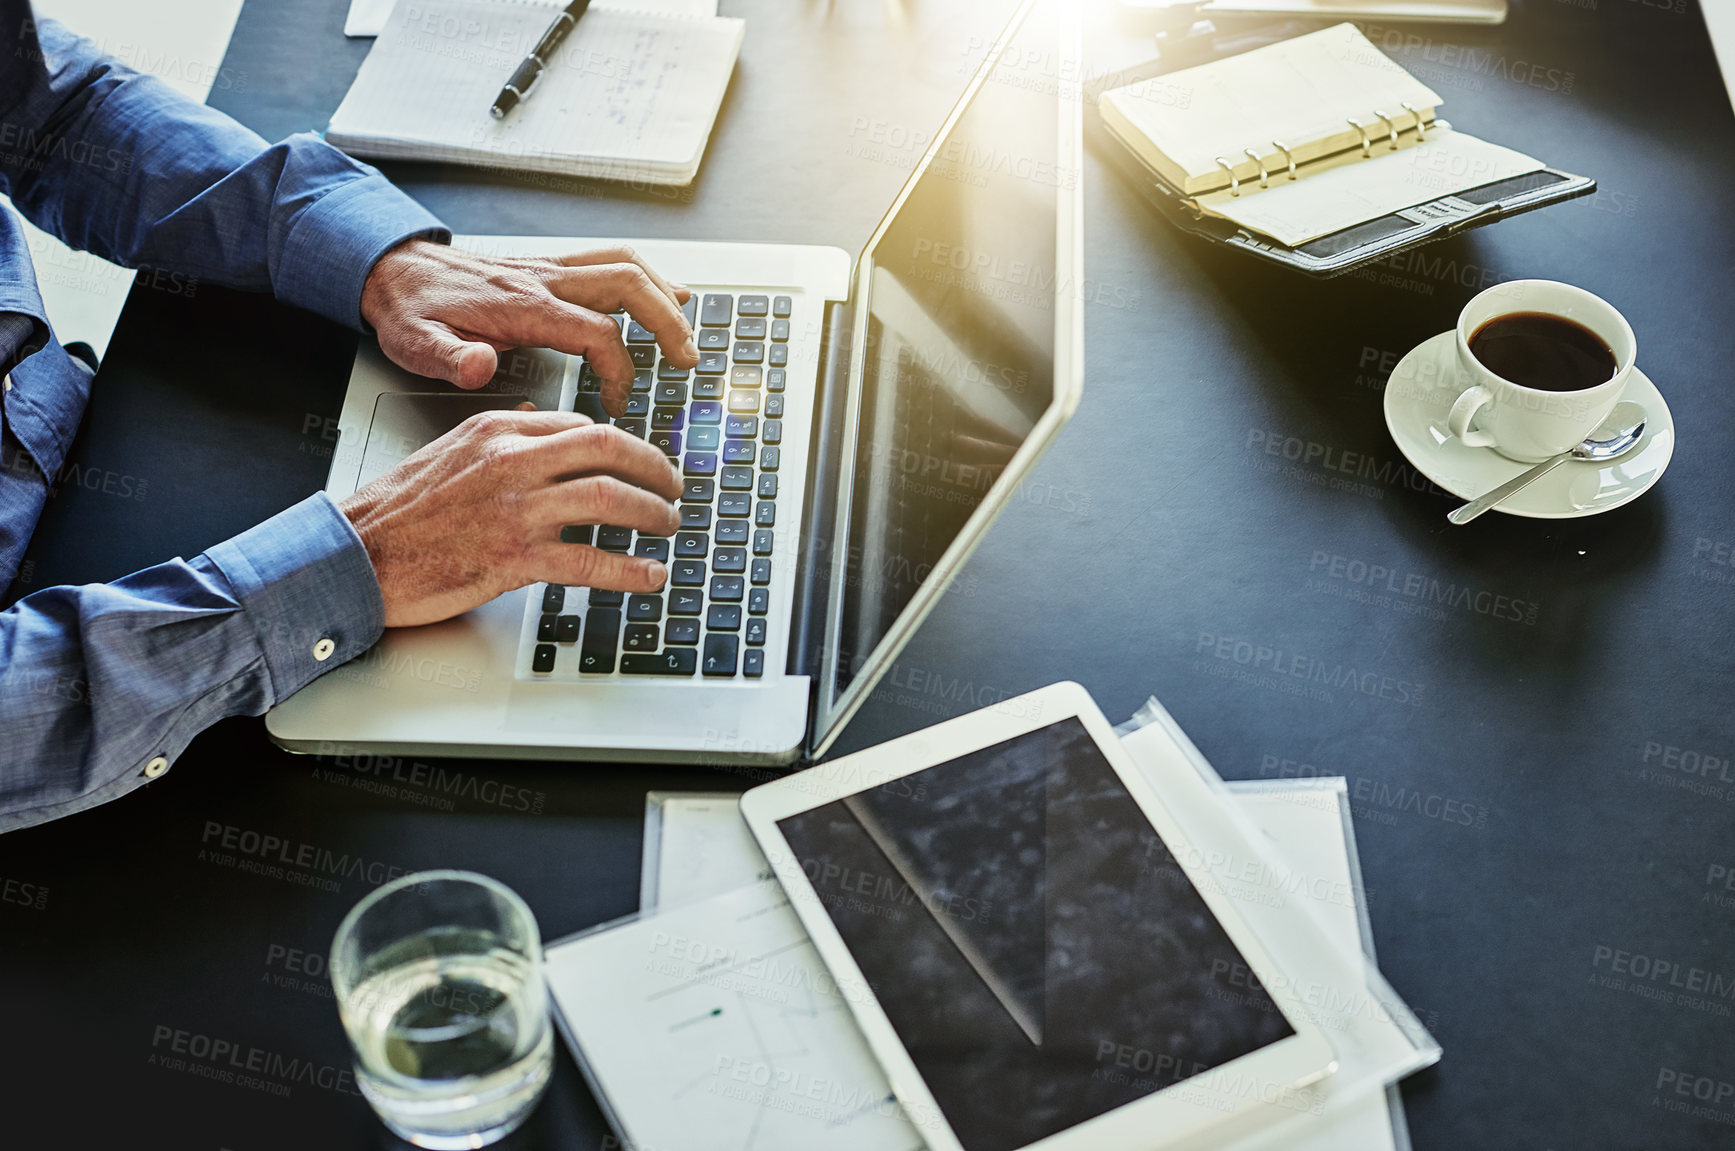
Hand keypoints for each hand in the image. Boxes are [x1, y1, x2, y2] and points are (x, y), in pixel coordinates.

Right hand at [340, 407, 681, 627]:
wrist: (356, 554)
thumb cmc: (399, 510)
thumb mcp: (452, 451)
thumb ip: (503, 436)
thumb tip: (544, 420)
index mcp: (498, 429)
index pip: (581, 424)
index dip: (625, 444)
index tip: (643, 462)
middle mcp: (511, 460)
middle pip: (608, 448)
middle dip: (655, 467)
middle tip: (674, 487)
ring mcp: (515, 508)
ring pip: (608, 497)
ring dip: (650, 512)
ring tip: (667, 525)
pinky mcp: (513, 557)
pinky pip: (589, 560)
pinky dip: (629, 569)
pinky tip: (649, 575)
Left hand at [359, 240, 697, 416]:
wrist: (391, 268)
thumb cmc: (409, 310)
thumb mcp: (416, 343)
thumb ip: (450, 358)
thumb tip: (480, 366)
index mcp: (523, 305)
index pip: (597, 332)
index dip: (619, 370)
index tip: (617, 404)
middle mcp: (544, 279)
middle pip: (629, 285)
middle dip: (667, 323)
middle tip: (688, 360)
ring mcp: (550, 269)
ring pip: (626, 265)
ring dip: (664, 294)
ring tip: (687, 329)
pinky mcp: (549, 268)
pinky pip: (611, 262)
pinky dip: (646, 277)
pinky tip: (664, 293)